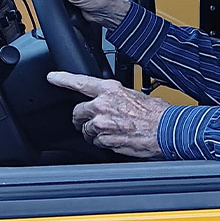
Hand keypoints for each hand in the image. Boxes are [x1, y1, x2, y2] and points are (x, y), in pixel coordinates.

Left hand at [47, 71, 168, 157]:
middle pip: (78, 112)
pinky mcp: (105, 140)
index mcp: (110, 90)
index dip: (63, 79)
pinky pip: (96, 143)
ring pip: (86, 130)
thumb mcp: (135, 95)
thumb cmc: (156, 113)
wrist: (167, 129)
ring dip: (94, 132)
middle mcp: (102, 105)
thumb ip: (117, 97)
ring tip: (113, 131)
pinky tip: (117, 138)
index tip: (52, 77)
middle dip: (82, 118)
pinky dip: (104, 142)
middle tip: (96, 121)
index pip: (80, 82)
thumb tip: (112, 101)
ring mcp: (102, 124)